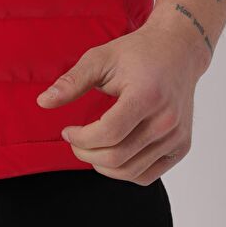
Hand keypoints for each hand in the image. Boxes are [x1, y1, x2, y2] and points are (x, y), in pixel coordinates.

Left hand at [35, 18, 207, 183]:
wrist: (177, 50)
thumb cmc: (137, 52)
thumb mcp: (100, 58)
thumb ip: (72, 82)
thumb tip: (43, 102)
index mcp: (146, 95)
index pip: (108, 133)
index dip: (81, 138)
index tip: (67, 131)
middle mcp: (166, 120)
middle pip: (118, 157)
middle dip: (87, 154)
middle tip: (75, 142)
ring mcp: (177, 136)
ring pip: (132, 172)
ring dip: (103, 166)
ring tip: (91, 149)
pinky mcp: (182, 146)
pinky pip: (149, 176)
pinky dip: (125, 172)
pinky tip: (113, 154)